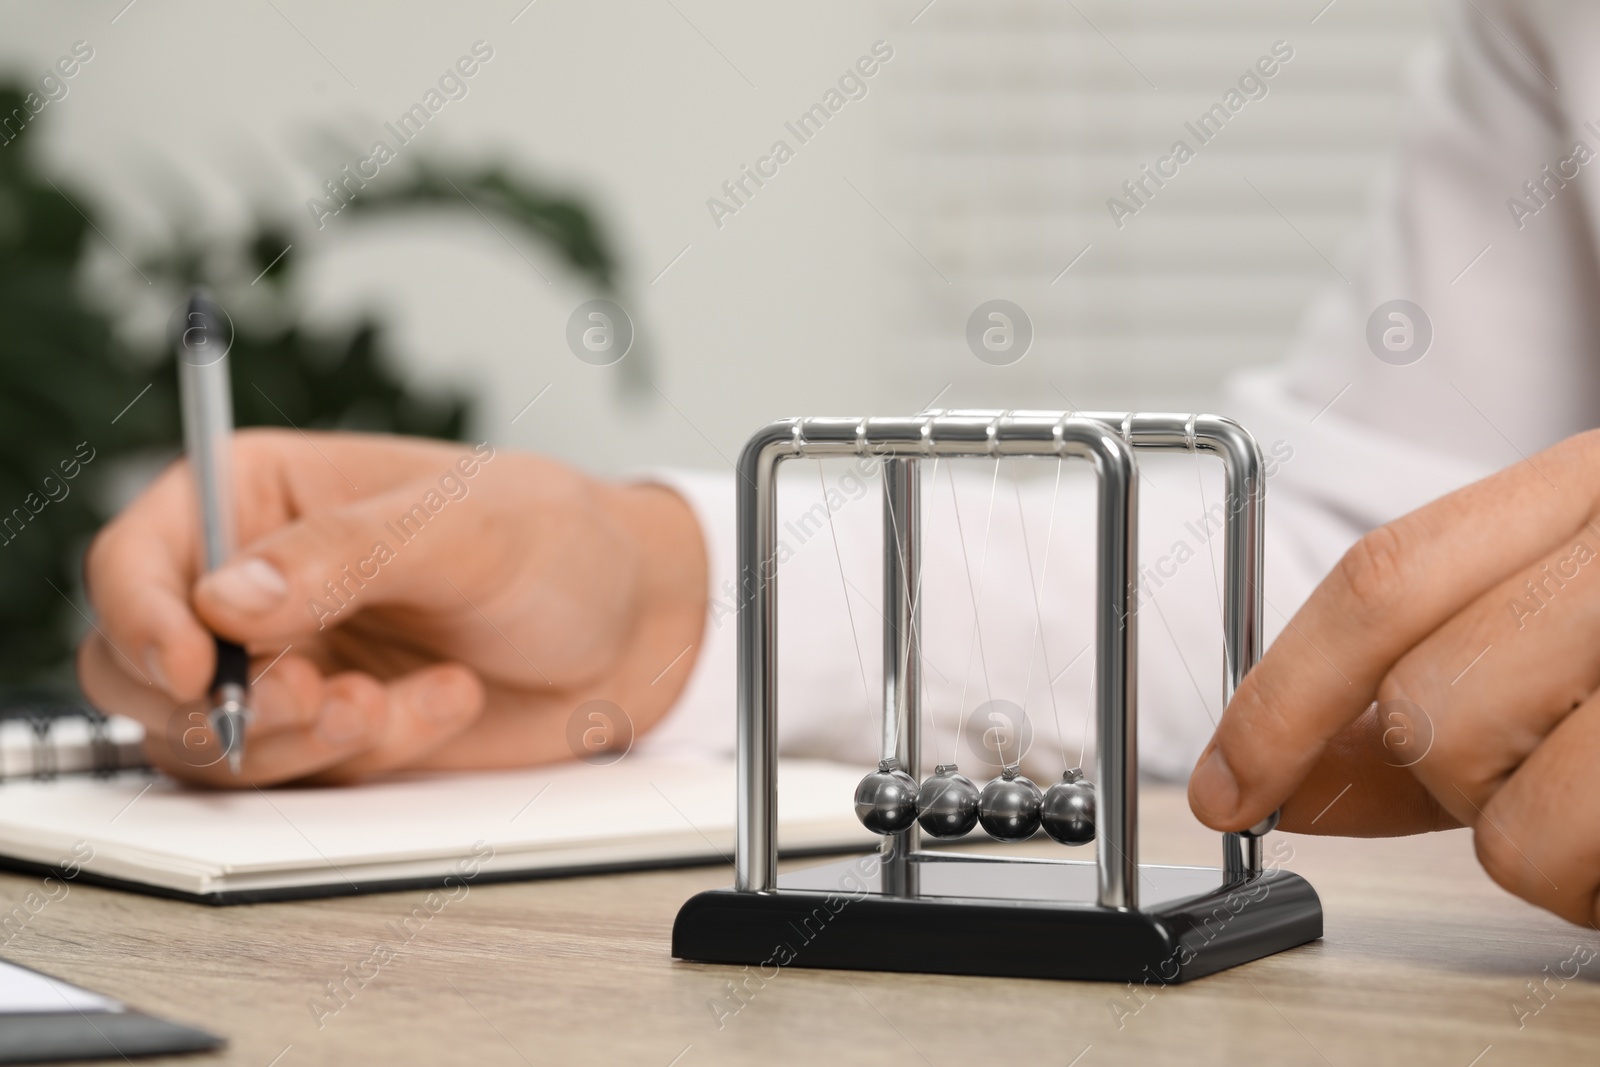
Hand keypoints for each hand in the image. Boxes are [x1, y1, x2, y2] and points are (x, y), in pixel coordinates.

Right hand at [79, 429, 706, 786]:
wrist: (630, 625)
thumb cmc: (557, 540)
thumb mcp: (461, 527)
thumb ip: (343, 556)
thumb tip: (227, 599)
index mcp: (262, 495)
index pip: (138, 557)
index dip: (139, 617)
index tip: (194, 664)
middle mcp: (256, 583)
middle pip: (141, 666)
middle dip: (218, 701)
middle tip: (319, 700)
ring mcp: (289, 664)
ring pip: (207, 738)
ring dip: (294, 741)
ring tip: (393, 704)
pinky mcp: (331, 731)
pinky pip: (299, 772)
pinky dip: (364, 753)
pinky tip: (442, 702)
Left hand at [1188, 430, 1599, 925]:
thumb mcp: (1581, 595)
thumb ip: (1437, 671)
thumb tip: (1285, 773)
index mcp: (1599, 484)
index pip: (1386, 583)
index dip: (1280, 698)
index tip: (1229, 787)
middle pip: (1439, 708)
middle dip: (1452, 777)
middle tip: (1542, 762)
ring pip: (1525, 825)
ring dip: (1545, 851)